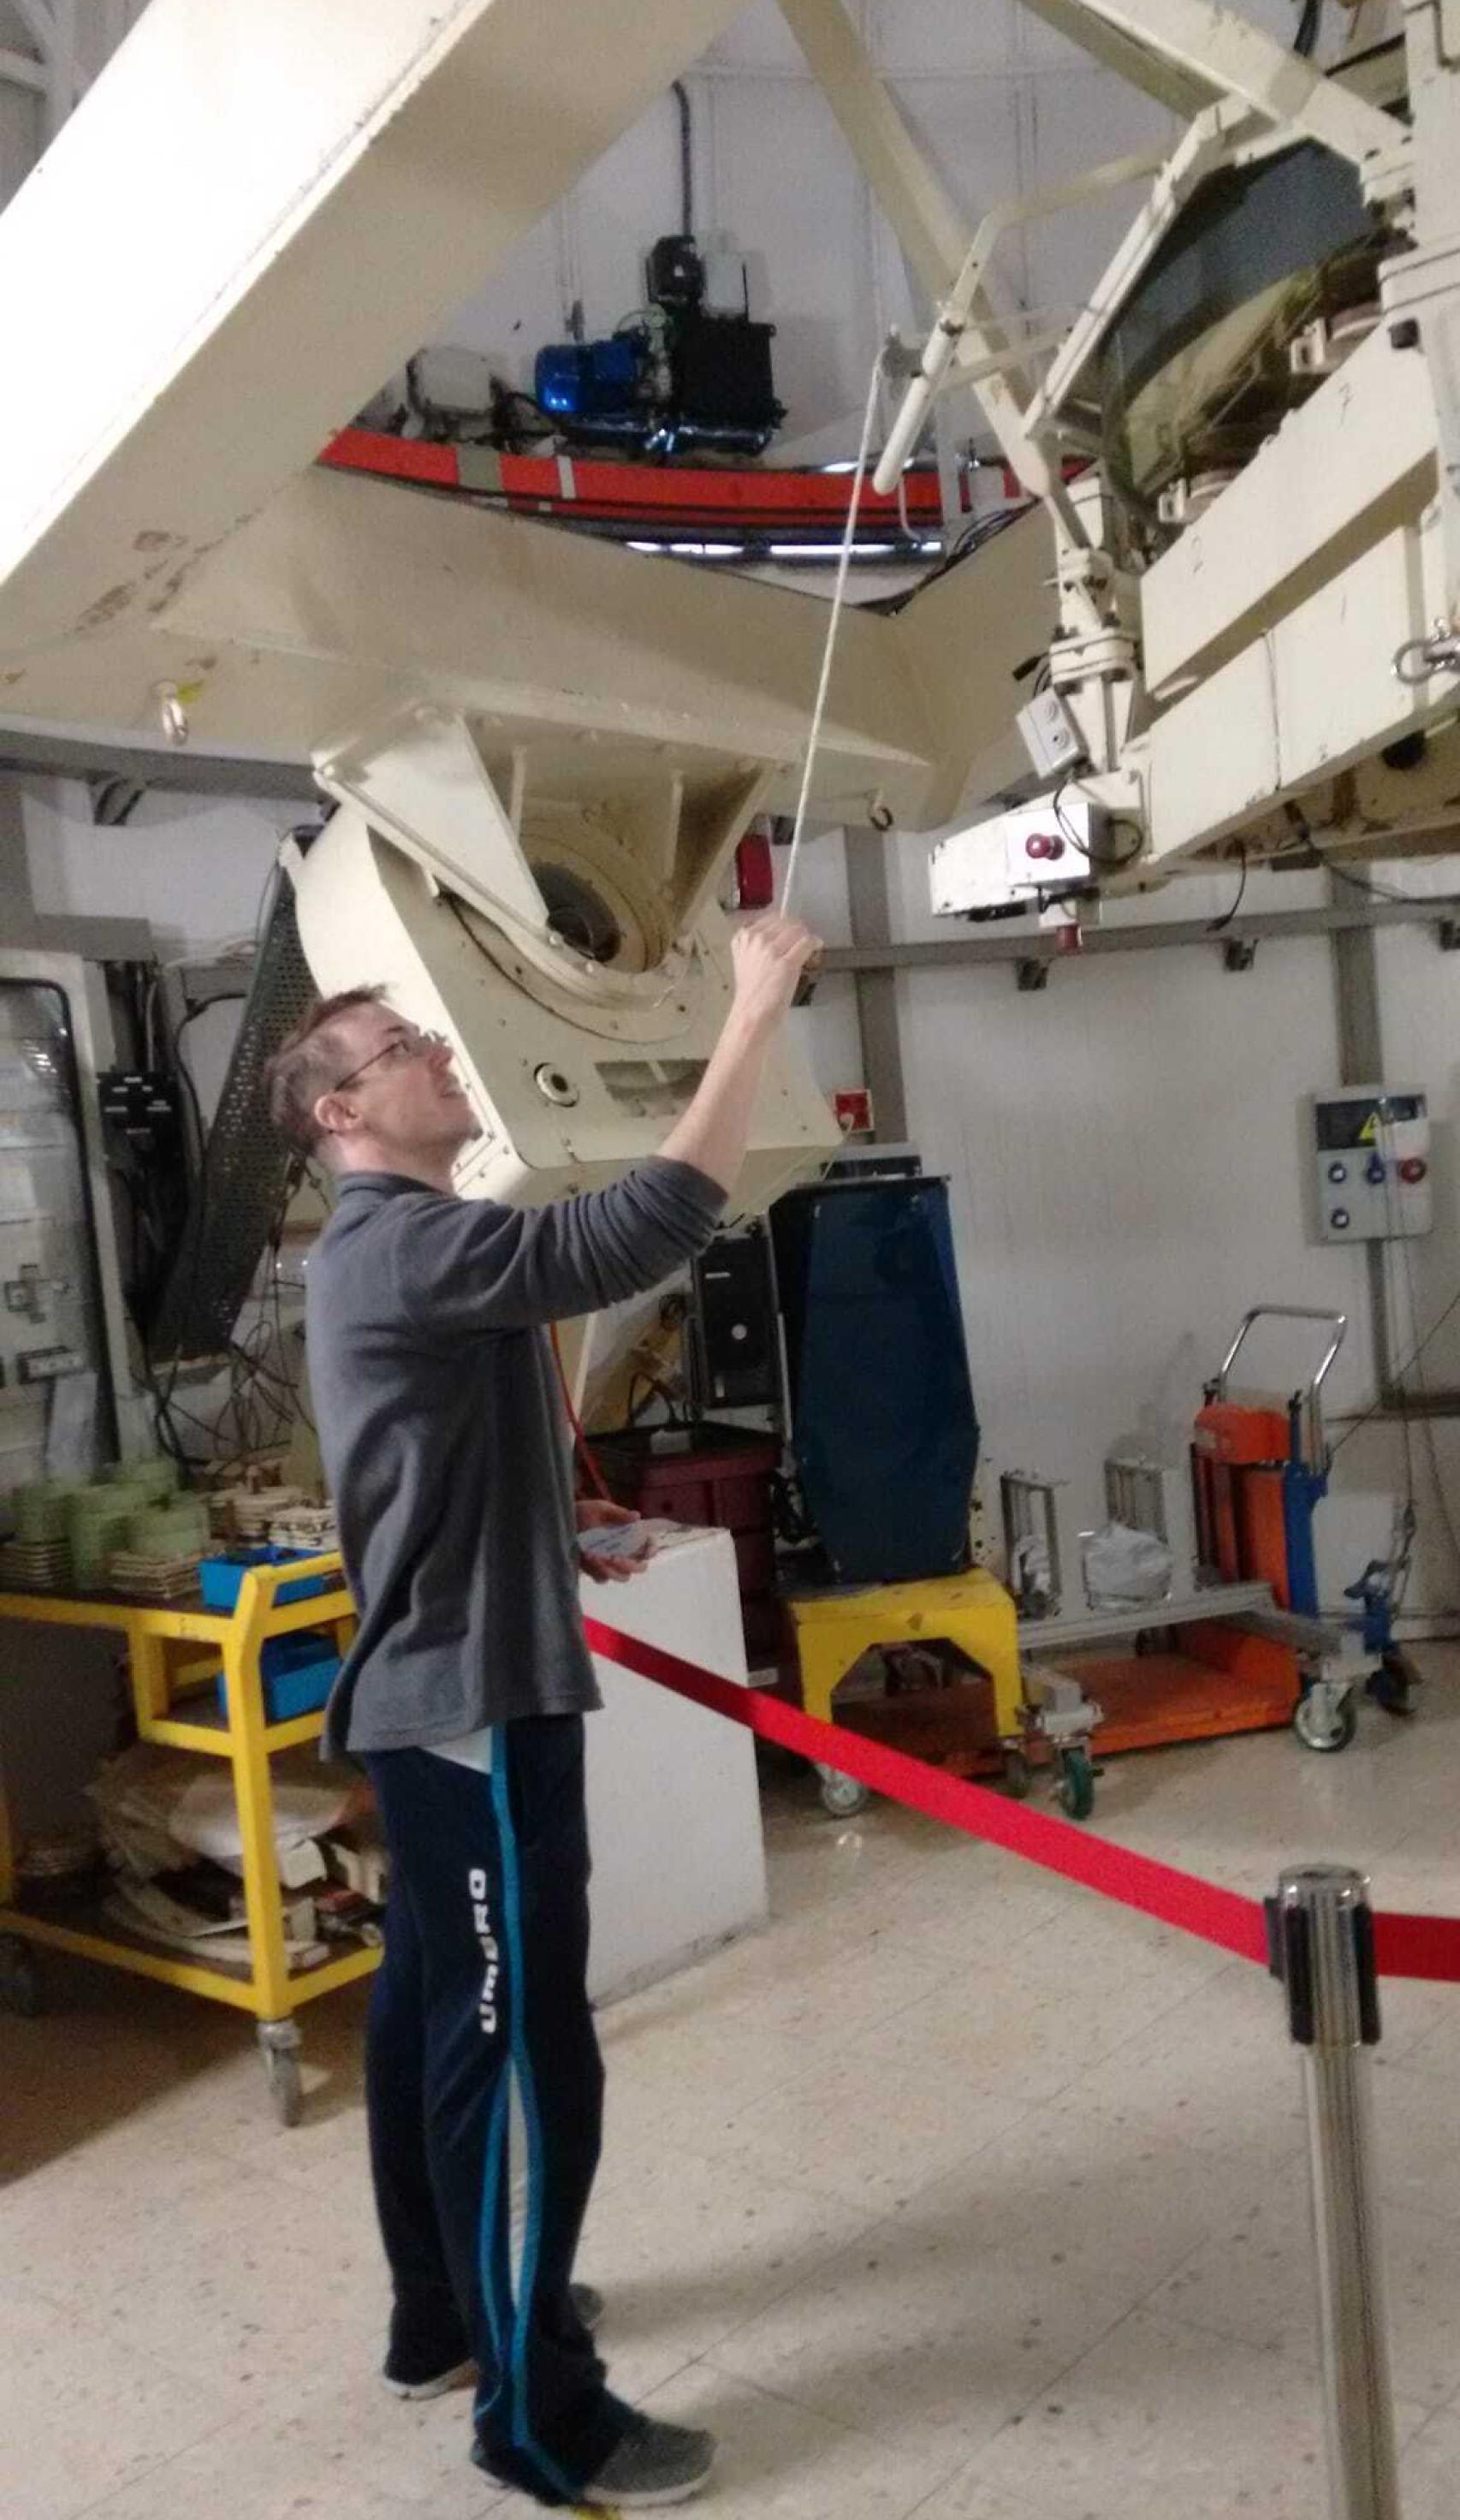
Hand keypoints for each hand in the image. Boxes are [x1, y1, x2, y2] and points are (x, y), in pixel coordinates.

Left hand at [575, 1497, 654, 1584]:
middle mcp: (626, 1552)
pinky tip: (587, 1557)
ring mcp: (612, 1563)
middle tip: (614, 1557)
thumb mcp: (601, 1509)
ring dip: (611, 1570)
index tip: (644, 1553)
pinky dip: (597, 1571)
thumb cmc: (586, 1512)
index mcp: (632, 1535)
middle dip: (630, 1565)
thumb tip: (637, 1516)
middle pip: (640, 1568)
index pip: (650, 1546)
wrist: (564, 1522)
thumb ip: (619, 1513)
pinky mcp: (598, 1570)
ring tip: (595, 1556)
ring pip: (623, 1577)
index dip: (651, 1550)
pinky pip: (603, 1578)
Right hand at [730, 913, 821, 1033]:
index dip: (786, 925)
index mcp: (743, 937)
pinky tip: (817, 946)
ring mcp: (770, 950)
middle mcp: (755, 939)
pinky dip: (814, 943)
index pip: (772, 919)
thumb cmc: (751, 992)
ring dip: (807, 936)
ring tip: (811, 945)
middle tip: (804, 940)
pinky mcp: (786, 963)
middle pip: (786, 922)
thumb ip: (756, 945)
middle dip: (798, 930)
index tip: (793, 933)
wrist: (753, 1014)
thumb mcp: (745, 961)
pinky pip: (807, 942)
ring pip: (798, 930)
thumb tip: (782, 936)